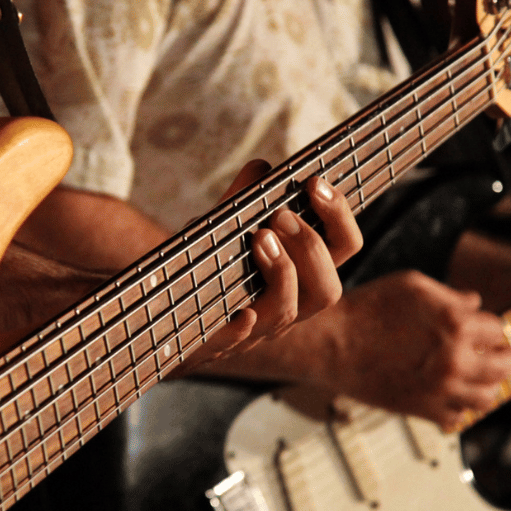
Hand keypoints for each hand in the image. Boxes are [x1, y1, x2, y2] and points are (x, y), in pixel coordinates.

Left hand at [181, 161, 362, 369]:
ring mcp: (256, 328)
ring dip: (281, 273)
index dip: (339, 216)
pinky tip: (242, 314)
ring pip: (288, 313)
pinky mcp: (217, 343)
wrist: (167, 313)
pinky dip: (241, 329)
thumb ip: (243, 198)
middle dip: (311, 247)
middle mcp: (289, 305)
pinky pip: (234, 342)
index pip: (343, 247)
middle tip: (281, 215)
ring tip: (260, 239)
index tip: (315, 183)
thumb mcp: (225, 227)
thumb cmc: (208, 266)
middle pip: (328, 290)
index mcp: (301, 274)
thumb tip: (262, 167)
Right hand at [326, 271, 510, 422]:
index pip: (497, 330)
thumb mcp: (412, 286)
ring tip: (475, 377)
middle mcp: (454, 360)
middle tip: (493, 355)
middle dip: (500, 357)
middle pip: (503, 366)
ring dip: (486, 385)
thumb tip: (474, 303)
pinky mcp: (422, 410)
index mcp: (455, 324)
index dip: (489, 328)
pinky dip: (457, 408)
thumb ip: (450, 296)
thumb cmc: (365, 309)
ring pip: (487, 397)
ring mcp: (440, 389)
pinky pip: (457, 418)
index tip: (480, 330)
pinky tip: (446, 394)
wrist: (330, 343)